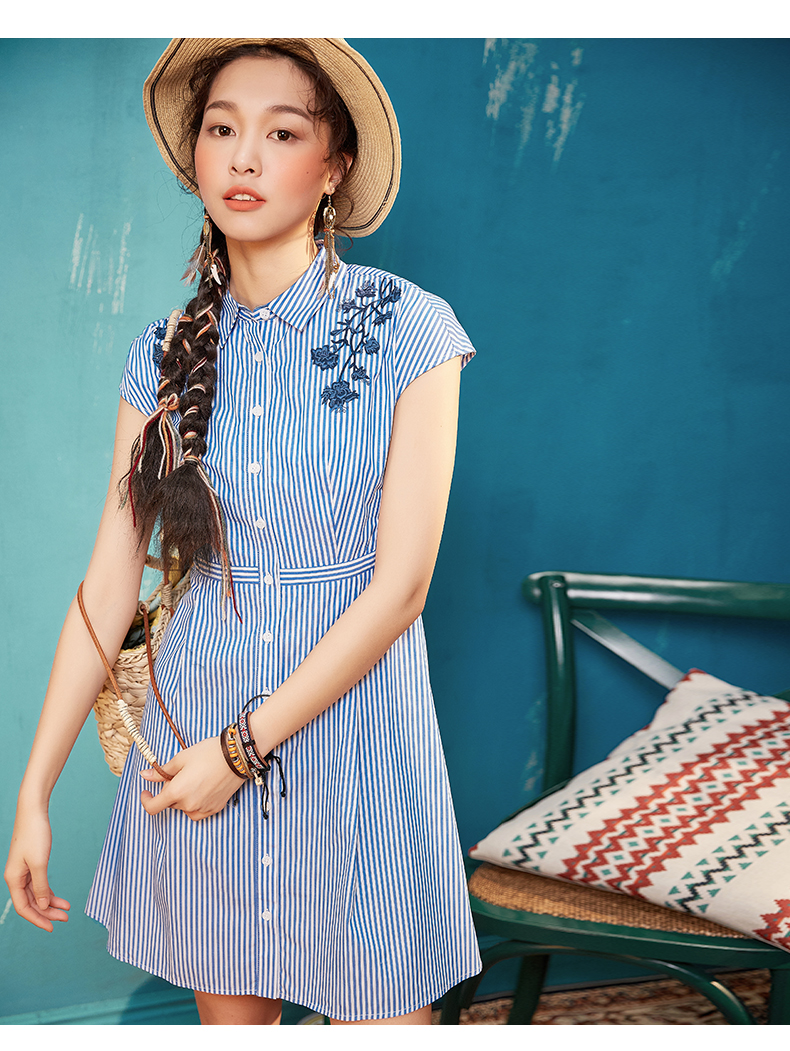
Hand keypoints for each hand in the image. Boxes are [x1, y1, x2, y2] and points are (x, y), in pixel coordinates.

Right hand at [4, 805, 70, 931]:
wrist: (33, 812)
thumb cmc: (35, 835)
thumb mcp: (40, 863)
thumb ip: (41, 886)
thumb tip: (44, 906)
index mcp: (13, 880)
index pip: (23, 908)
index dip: (37, 919)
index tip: (52, 927)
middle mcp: (16, 878)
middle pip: (31, 903)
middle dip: (47, 913)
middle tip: (65, 919)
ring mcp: (24, 872)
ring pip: (37, 895)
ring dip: (51, 904)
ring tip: (67, 910)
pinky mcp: (32, 865)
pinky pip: (40, 885)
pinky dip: (50, 892)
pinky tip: (61, 899)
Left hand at [139, 736, 244, 820]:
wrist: (237, 755)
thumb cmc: (208, 753)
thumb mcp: (181, 758)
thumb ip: (161, 771)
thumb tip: (145, 775)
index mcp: (176, 792)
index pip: (152, 807)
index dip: (146, 800)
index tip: (146, 792)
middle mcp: (188, 804)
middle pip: (170, 803)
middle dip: (170, 791)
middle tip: (181, 774)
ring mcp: (202, 809)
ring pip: (184, 807)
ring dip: (183, 797)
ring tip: (195, 779)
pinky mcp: (215, 809)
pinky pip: (197, 811)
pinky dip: (195, 803)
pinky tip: (202, 788)